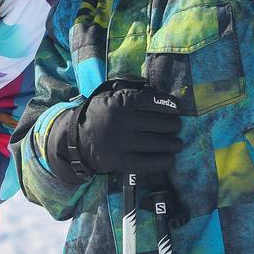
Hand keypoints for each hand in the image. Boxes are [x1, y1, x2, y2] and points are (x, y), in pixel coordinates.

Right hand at [45, 80, 181, 183]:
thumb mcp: (108, 96)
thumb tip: (156, 92)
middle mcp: (122, 121)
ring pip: (158, 143)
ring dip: (173, 143)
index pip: (151, 101)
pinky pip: (149, 162)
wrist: (75, 140)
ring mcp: (122, 143)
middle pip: (159, 123)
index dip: (168, 104)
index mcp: (119, 102)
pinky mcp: (121, 161)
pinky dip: (164, 161)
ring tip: (177, 143)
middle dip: (174, 125)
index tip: (178, 108)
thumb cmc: (97, 114)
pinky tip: (171, 158)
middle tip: (177, 127)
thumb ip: (129, 91)